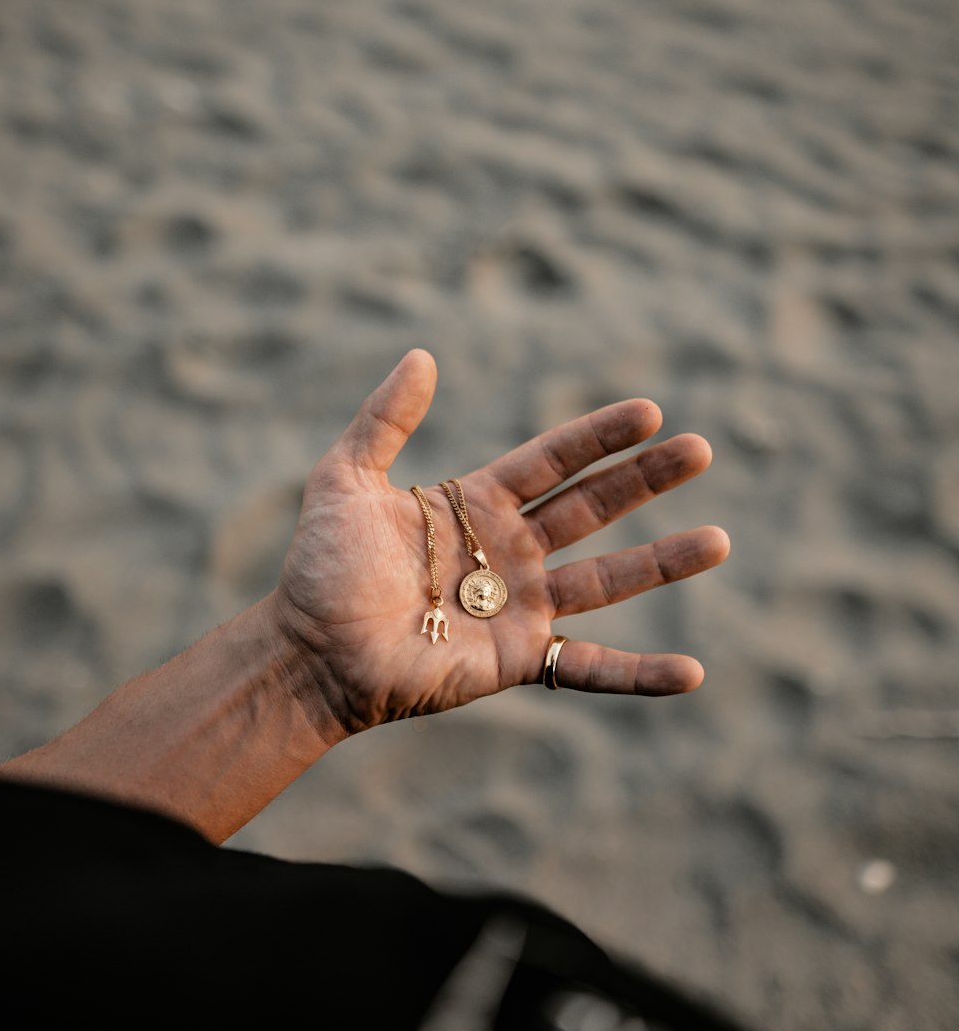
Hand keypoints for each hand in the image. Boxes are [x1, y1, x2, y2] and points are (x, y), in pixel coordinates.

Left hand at [272, 349, 729, 735]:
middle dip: (646, 480)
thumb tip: (423, 355)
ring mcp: (519, 607)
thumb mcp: (344, 478)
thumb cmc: (320, 568)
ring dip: (664, 563)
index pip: (552, 461)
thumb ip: (384, 420)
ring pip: (607, 581)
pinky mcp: (517, 660)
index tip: (649, 411)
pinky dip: (640, 674)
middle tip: (701, 450)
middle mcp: (509, 552)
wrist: (309, 651)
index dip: (598, 437)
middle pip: (593, 509)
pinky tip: (692, 673)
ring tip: (720, 541)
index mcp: (477, 503)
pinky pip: (588, 668)